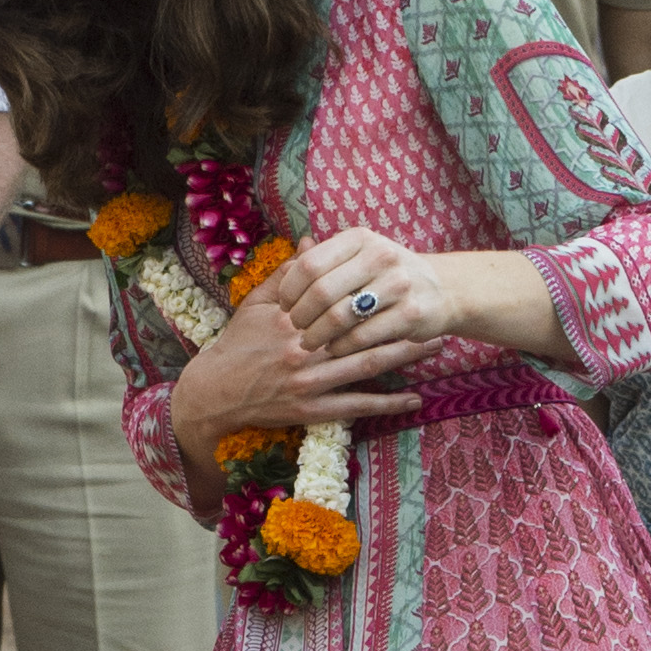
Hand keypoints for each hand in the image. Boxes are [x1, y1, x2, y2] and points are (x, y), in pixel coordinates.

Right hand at [167, 268, 420, 465]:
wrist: (214, 392)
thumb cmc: (237, 344)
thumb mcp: (256, 304)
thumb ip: (287, 275)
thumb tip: (310, 240)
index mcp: (294, 319)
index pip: (342, 300)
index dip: (376, 291)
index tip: (406, 280)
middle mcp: (305, 350)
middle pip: (364, 331)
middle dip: (403, 321)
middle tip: (435, 311)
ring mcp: (310, 383)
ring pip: (367, 366)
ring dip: (406, 355)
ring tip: (435, 345)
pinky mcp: (312, 410)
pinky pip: (357, 406)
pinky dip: (387, 403)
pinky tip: (414, 399)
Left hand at [266, 230, 460, 367]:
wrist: (443, 289)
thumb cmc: (387, 274)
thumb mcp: (359, 255)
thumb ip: (325, 256)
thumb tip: (292, 255)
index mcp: (360, 238)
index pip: (309, 265)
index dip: (290, 289)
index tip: (284, 304)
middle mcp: (380, 256)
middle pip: (322, 292)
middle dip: (301, 315)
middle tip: (295, 327)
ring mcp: (398, 285)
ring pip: (340, 317)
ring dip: (318, 335)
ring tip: (309, 342)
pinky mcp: (410, 314)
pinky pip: (362, 337)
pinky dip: (341, 346)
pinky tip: (334, 349)